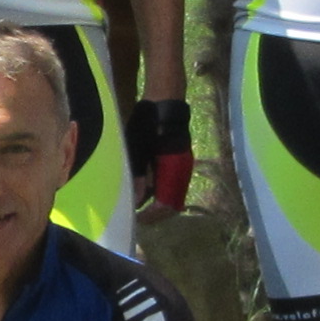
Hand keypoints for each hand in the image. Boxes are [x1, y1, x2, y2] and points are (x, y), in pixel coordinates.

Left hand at [123, 97, 193, 218]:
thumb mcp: (137, 151)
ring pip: (173, 195)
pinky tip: (146, 188)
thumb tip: (137, 202)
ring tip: (138, 203)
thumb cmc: (148, 124)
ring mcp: (183, 167)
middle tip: (136, 215)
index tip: (136, 219)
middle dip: (155, 213)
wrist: (165, 101)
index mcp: (173, 172)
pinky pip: (173, 184)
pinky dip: (161, 191)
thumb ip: (139, 178)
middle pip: (172, 205)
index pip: (165, 206)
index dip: (151, 216)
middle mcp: (182, 173)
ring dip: (158, 203)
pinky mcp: (180, 161)